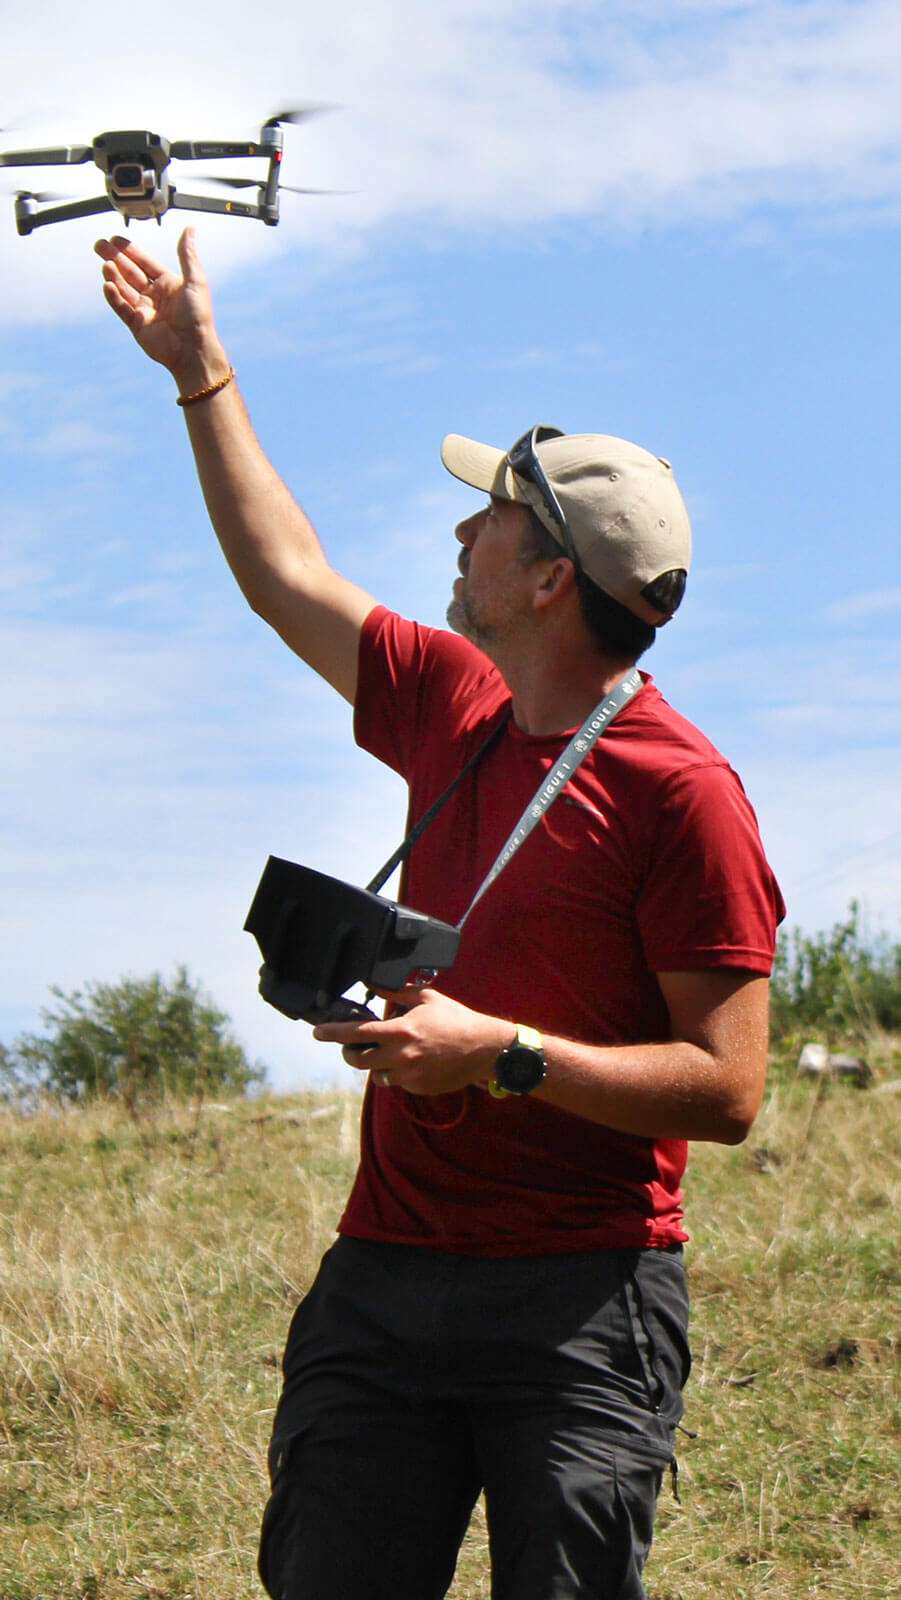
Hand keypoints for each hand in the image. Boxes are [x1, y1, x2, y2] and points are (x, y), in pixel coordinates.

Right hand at [94, 227, 228, 394]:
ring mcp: (145, 310)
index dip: (130, 250)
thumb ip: (187, 254)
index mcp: (169, 284)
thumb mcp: (195, 280)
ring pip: (124, 288)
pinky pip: (121, 307)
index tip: (115, 239)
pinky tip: (108, 285)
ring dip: (114, 275)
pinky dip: (114, 296)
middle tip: (99, 246)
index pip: (145, 262)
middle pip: (130, 272)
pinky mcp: (137, 325)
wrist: (193, 349)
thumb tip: (190, 229)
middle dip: (115, 258)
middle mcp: (155, 296)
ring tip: (105, 264)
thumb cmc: (198, 316)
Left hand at [313, 985, 508, 1095]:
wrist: (484, 1048)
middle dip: (350, 1053)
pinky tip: (411, 1062)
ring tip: (387, 1052)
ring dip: (375, 1065)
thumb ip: (395, 994)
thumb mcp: (426, 999)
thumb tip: (373, 986)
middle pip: (359, 1061)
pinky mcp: (418, 1088)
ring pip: (377, 1075)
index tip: (318, 1032)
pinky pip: (398, 1083)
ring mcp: (410, 1076)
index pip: (357, 1033)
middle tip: (351, 1047)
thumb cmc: (456, 1020)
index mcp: (401, 1031)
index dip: (333, 1033)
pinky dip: (397, 1073)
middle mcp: (401, 1056)